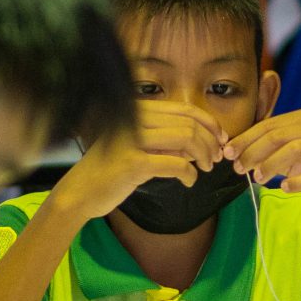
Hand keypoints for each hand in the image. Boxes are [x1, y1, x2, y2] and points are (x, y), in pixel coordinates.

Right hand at [50, 99, 224, 218]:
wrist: (79, 192)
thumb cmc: (113, 170)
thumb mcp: (141, 146)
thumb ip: (168, 139)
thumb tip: (205, 140)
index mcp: (140, 110)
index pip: (186, 109)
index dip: (210, 123)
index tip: (221, 139)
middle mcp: (136, 119)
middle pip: (190, 124)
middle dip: (210, 142)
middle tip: (215, 160)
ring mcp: (133, 139)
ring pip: (186, 139)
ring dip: (204, 155)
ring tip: (206, 168)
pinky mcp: (133, 163)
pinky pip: (175, 164)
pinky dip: (189, 174)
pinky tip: (189, 181)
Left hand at [232, 107, 300, 220]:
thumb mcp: (298, 157)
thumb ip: (275, 149)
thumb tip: (238, 152)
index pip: (272, 124)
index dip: (247, 138)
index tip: (228, 153)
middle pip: (280, 135)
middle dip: (254, 151)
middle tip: (238, 168)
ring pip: (296, 149)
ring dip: (271, 165)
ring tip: (257, 179)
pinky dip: (299, 181)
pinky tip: (284, 188)